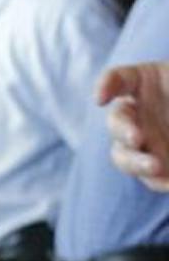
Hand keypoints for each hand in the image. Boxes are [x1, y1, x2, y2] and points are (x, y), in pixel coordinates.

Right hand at [98, 60, 168, 190]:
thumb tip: (156, 102)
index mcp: (145, 83)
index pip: (118, 79)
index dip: (106, 85)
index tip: (101, 99)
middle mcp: (138, 114)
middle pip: (117, 122)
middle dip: (123, 130)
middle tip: (137, 138)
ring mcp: (146, 142)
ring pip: (124, 155)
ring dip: (135, 163)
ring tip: (156, 167)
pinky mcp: (157, 166)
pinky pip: (151, 178)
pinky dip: (159, 181)